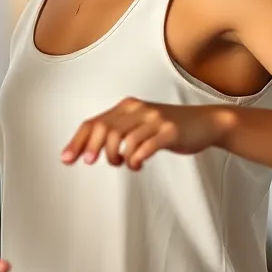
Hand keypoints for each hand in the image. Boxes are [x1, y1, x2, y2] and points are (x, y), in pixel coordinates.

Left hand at [62, 98, 235, 170]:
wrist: (205, 123)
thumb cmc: (168, 127)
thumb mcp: (140, 124)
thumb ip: (118, 132)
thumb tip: (90, 150)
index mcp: (127, 106)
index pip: (94, 123)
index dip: (77, 141)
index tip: (66, 159)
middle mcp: (138, 109)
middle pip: (104, 129)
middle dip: (92, 148)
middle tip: (89, 162)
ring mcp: (154, 119)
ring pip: (123, 139)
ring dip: (117, 156)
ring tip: (122, 163)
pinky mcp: (169, 131)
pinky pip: (145, 147)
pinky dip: (135, 159)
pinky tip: (136, 165)